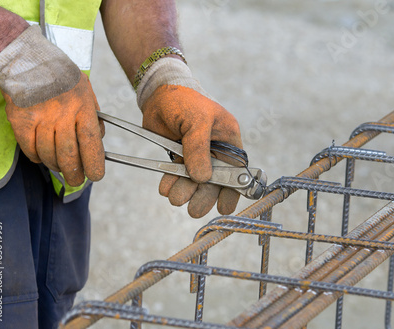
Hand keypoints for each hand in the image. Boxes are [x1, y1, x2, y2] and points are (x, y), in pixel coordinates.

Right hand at [0, 25, 104, 185]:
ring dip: (55, 166)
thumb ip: (94, 114)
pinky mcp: (20, 120)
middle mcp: (62, 114)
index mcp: (82, 106)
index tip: (96, 175)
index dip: (94, 162)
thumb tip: (99, 139)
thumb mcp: (86, 90)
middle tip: (77, 180)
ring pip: (49, 154)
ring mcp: (40, 118)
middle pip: (69, 154)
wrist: (28, 60)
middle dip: (75, 173)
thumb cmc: (61, 75)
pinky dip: (36, 157)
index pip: (91, 141)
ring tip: (59, 168)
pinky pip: (29, 148)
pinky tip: (41, 157)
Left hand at [141, 79, 242, 217]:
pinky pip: (179, 177)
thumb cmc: (185, 101)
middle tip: (192, 209)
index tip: (223, 207)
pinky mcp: (181, 158)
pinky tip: (165, 188)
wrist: (158, 94)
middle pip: (215, 182)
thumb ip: (199, 148)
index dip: (232, 191)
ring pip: (195, 182)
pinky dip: (172, 184)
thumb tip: (202, 178)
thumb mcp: (197, 120)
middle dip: (203, 196)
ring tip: (174, 197)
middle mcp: (216, 152)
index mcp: (228, 141)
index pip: (236, 171)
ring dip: (185, 192)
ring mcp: (198, 157)